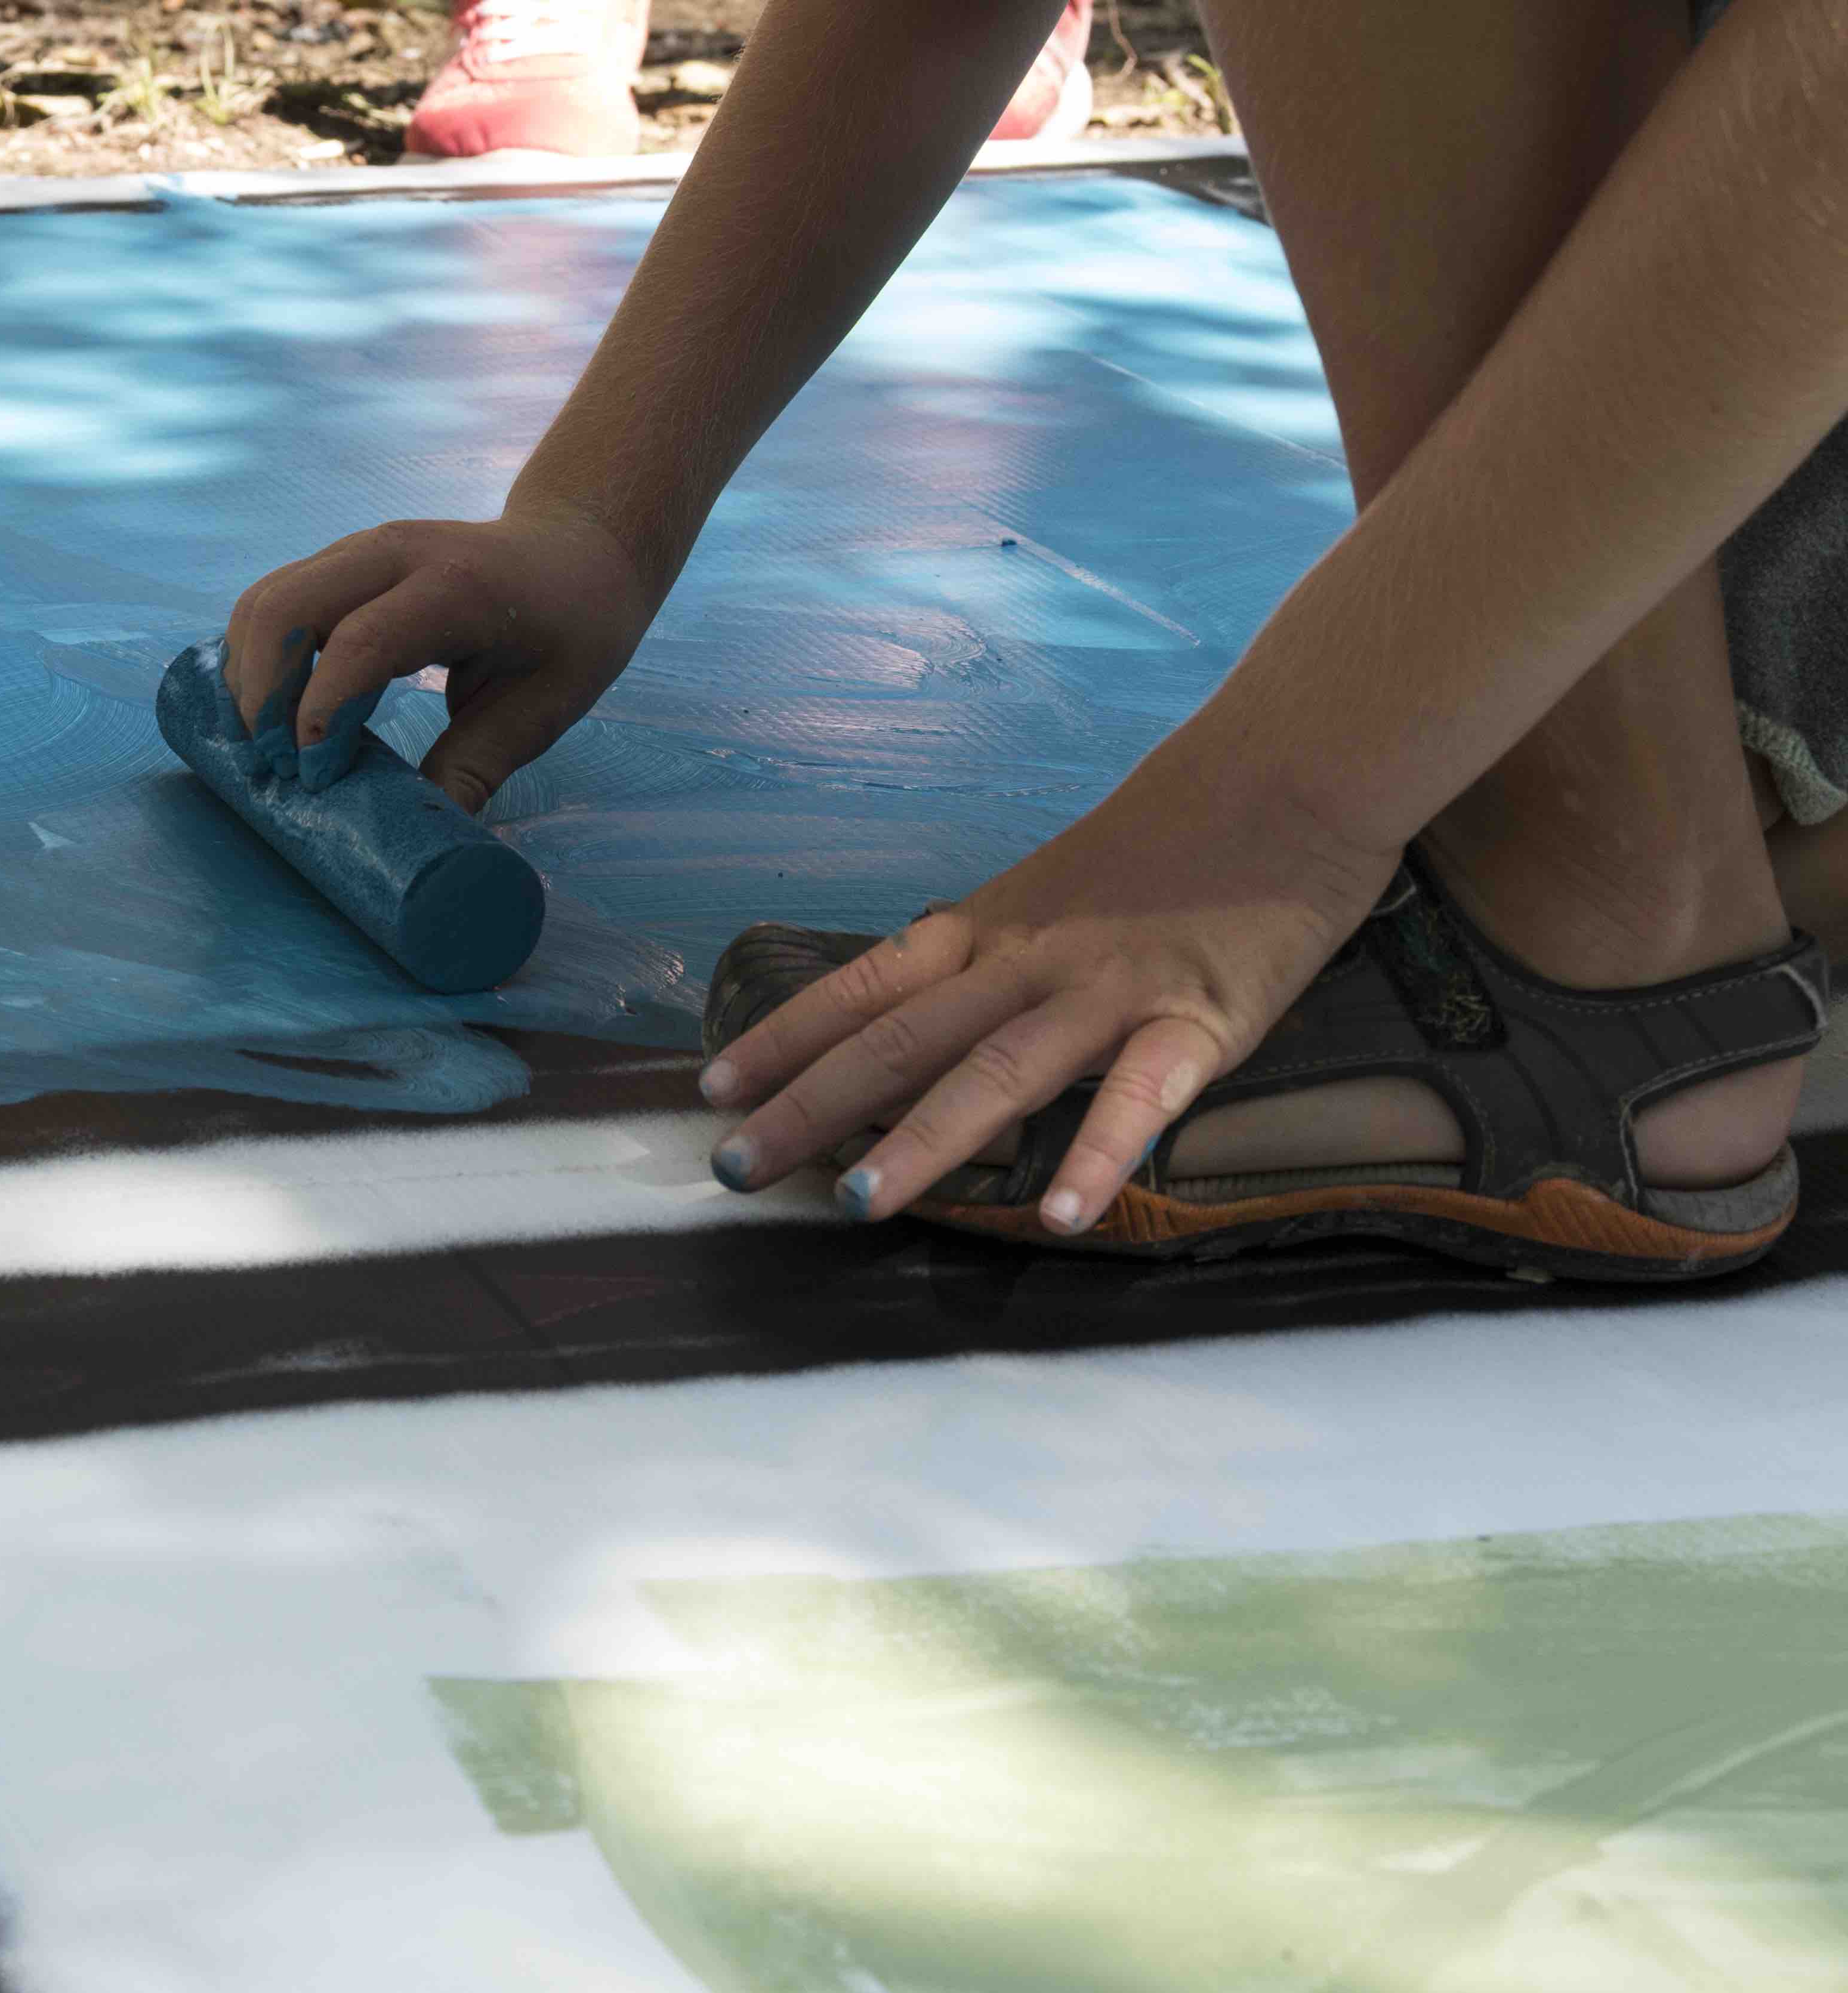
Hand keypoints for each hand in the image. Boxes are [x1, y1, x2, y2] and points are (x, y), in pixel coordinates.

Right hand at [221, 501, 658, 812]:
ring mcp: (362, 550)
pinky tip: (269, 711)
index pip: (359, 643)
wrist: (576, 549)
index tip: (314, 781)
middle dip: (260, 695)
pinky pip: (275, 601)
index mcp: (456, 586)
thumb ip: (475, 767)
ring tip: (262, 746)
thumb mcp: (543, 708)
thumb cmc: (571, 630)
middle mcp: (397, 552)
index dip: (320, 715)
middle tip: (272, 768)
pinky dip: (257, 656)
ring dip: (248, 676)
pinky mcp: (343, 562)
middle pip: (285, 608)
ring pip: (266, 600)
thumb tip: (418, 836)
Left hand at [696, 716, 1400, 1232]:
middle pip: (900, 1038)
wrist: (1287, 770)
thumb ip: (988, 964)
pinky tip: (1063, 1217)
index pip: (862, 988)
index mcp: (986, 930)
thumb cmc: (1167, 842)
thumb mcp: (1051, 895)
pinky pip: (1140, 1095)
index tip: (710, 1089)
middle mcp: (1026, 960)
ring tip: (855, 1205)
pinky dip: (1100, 1153)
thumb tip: (915, 1028)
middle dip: (809, 1108)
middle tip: (733, 1169)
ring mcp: (1108, 990)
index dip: (782, 1040)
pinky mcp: (1198, 1018)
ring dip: (923, 1141)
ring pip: (998, 1070)